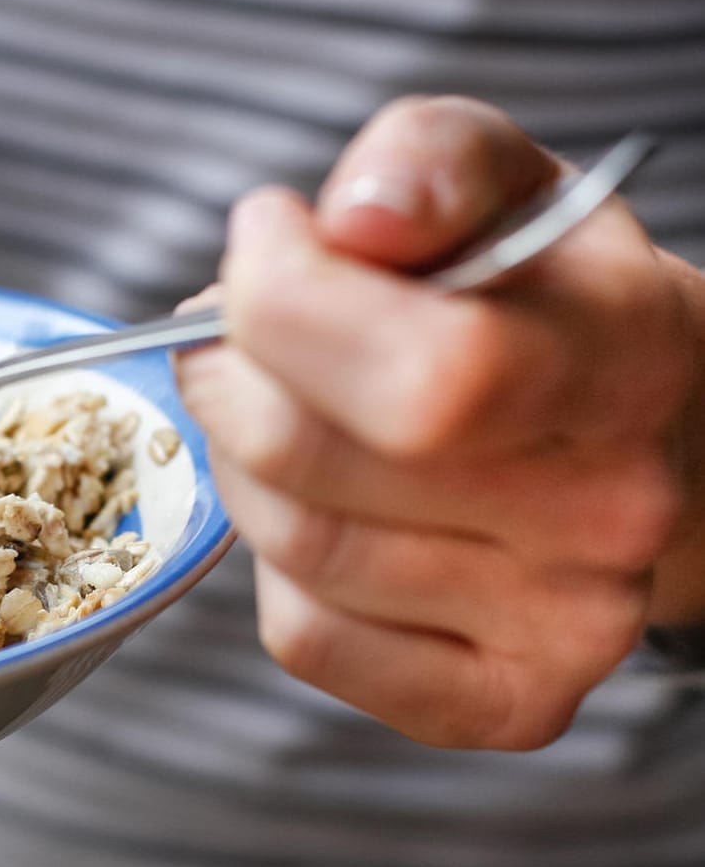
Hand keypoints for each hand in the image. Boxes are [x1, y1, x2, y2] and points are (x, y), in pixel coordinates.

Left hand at [177, 96, 704, 749]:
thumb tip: (353, 220)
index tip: (262, 239)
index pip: (424, 374)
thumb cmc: (539, 298)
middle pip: (309, 457)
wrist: (640, 431)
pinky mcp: (501, 705)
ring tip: (273, 405)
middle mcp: (610, 512)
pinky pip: (305, 636)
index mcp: (624, 360)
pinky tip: (315, 501)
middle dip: (226, 371)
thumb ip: (428, 161)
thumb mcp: (503, 183)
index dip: (284, 301)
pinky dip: (270, 563)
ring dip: (238, 459)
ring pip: (294, 545)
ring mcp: (565, 628)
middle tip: (228, 332)